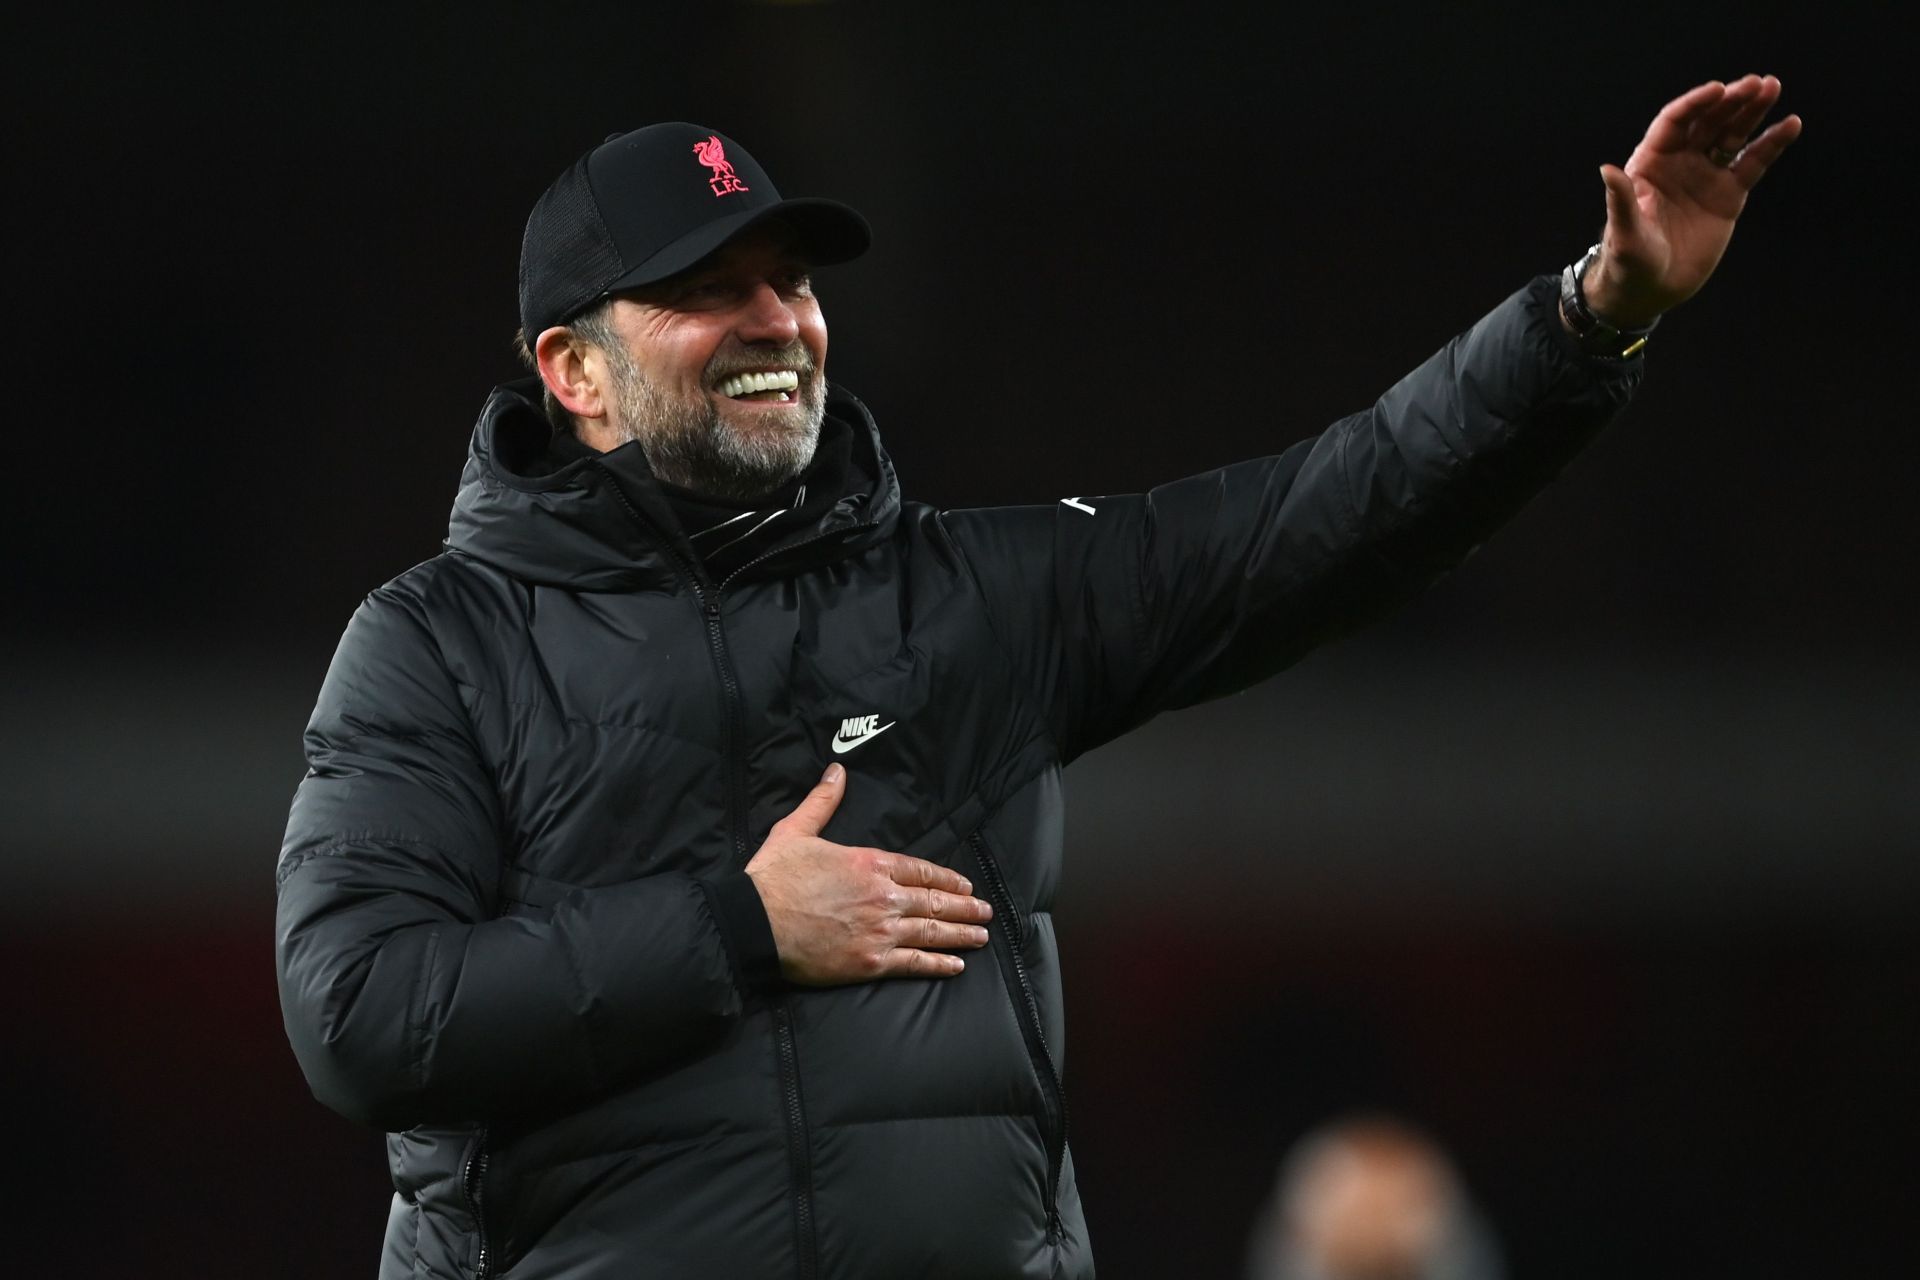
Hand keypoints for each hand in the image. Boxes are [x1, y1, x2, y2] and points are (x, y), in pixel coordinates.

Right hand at [745, 763, 993, 984]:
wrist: (754, 922)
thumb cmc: (773, 877)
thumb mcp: (796, 829)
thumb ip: (822, 802)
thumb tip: (837, 771)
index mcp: (869, 863)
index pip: (919, 870)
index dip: (946, 879)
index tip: (965, 886)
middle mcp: (883, 896)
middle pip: (934, 902)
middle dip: (964, 908)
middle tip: (986, 912)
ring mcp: (880, 930)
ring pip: (931, 932)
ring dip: (960, 935)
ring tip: (981, 937)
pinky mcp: (870, 961)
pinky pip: (914, 962)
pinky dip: (937, 964)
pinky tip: (955, 966)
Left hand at [1585, 73, 1802, 326]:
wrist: (1650, 290)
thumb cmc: (1628, 262)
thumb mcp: (1625, 233)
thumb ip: (1622, 201)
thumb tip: (1608, 169)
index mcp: (1650, 164)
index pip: (1674, 123)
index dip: (1695, 104)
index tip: (1718, 90)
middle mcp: (1679, 163)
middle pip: (1707, 122)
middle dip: (1730, 101)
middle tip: (1756, 83)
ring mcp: (1705, 176)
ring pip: (1732, 135)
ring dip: (1752, 112)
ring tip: (1772, 87)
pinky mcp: (1728, 195)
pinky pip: (1753, 163)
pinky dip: (1771, 144)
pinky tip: (1791, 125)